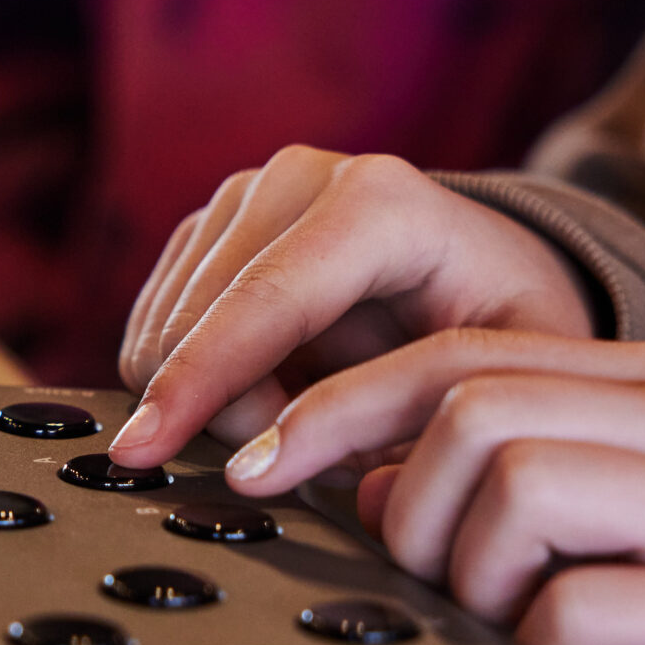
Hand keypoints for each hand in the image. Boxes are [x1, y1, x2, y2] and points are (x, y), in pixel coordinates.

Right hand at [110, 149, 594, 464]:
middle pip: (198, 320)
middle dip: (229, 416)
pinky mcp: (207, 225)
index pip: (265, 297)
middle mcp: (299, 177)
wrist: (484, 274)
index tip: (143, 452)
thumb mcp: (501, 380)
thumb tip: (285, 467)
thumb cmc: (499, 330)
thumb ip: (408, 423)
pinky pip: (155, 329)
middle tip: (308, 457)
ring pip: (163, 330)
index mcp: (381, 201)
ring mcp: (245, 194)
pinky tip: (269, 389)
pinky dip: (197, 382)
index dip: (201, 381)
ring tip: (305, 416)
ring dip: (216, 402)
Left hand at [221, 330, 644, 644]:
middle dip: (407, 510)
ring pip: (519, 487)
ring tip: (513, 631)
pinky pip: (584, 603)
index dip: (339, 408)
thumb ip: (509, 471)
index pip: (459, 354)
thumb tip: (366, 484)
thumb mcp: (620, 506)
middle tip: (434, 585)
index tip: (262, 462)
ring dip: (473, 578)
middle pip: (473, 412)